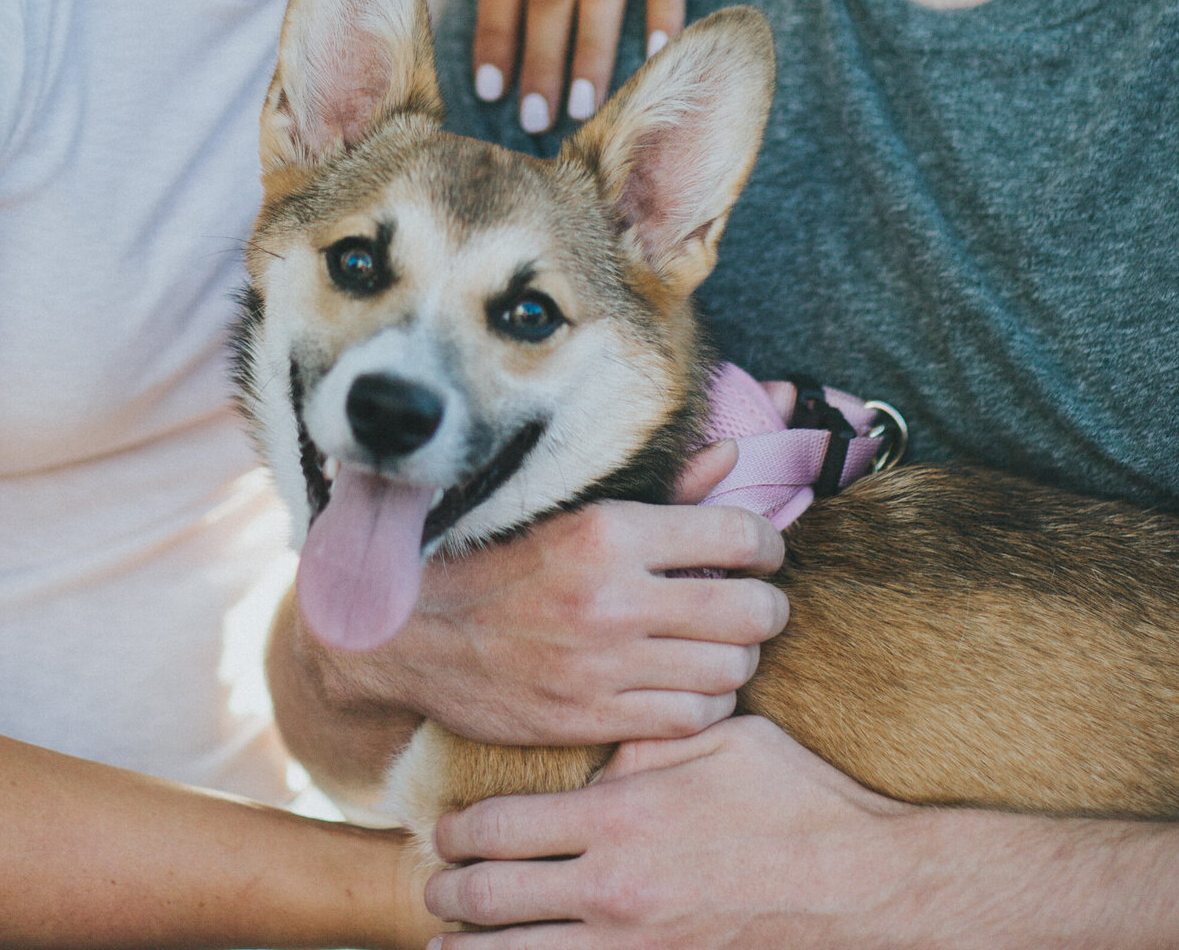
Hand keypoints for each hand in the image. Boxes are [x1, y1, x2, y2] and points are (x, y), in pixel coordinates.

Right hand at [316, 479, 786, 752]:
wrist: (413, 633)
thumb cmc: (498, 560)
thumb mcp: (574, 510)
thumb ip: (665, 490)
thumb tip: (732, 459)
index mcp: (607, 532)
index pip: (736, 535)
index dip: (765, 544)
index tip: (760, 550)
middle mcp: (611, 599)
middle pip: (749, 610)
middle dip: (765, 605)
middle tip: (753, 600)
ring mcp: (602, 666)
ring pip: (730, 670)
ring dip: (737, 656)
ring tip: (719, 643)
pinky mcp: (592, 719)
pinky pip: (691, 718)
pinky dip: (705, 703)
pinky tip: (687, 683)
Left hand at [425, 715, 915, 947]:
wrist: (863, 884)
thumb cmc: (795, 800)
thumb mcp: (713, 740)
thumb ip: (641, 738)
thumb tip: (596, 734)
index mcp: (618, 817)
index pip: (502, 827)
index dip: (460, 831)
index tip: (446, 829)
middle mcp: (612, 890)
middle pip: (493, 899)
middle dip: (450, 892)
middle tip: (432, 883)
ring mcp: (636, 947)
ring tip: (442, 944)